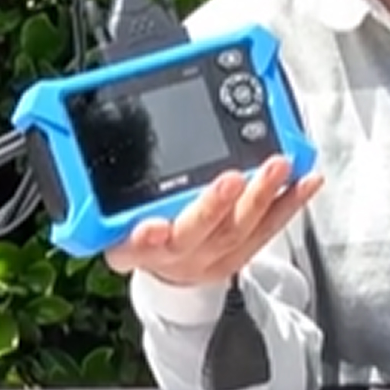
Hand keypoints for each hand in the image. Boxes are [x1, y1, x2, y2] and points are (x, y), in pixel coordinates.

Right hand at [105, 156, 320, 286]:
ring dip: (260, 196)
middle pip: (195, 233)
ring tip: (277, 165)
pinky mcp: (242, 253)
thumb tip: (84, 114)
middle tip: (231, 178)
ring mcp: (212, 256)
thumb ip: (103, 184)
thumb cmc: (142, 230)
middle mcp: (175, 255)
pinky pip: (269, 229)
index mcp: (134, 248)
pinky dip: (289, 203)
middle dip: (214, 205)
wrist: (170, 274)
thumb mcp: (108, 215)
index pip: (131, 248)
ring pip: (239, 230)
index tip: (150, 226)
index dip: (142, 238)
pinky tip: (305, 180)